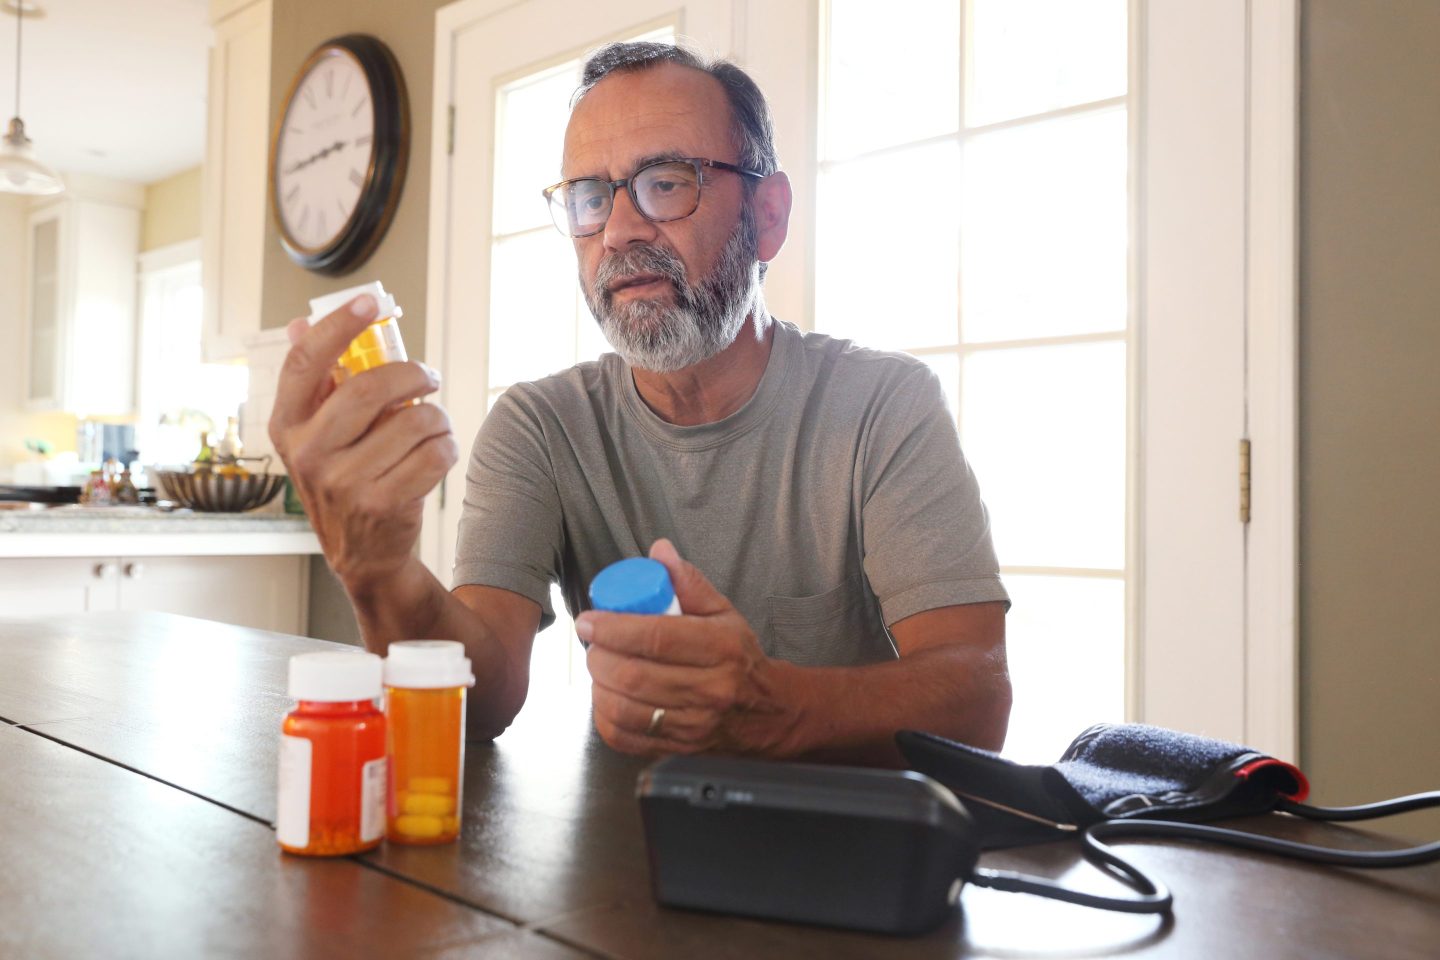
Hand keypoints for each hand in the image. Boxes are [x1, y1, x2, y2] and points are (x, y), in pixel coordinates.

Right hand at [268, 294, 456, 591]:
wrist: (362, 554)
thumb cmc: (345, 479)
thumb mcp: (318, 435)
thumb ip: (317, 383)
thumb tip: (302, 323)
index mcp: (288, 426)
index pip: (305, 362)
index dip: (338, 326)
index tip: (370, 303)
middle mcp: (308, 454)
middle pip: (370, 387)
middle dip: (413, 373)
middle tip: (428, 376)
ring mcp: (343, 482)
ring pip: (413, 420)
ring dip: (436, 417)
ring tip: (432, 425)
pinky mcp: (382, 504)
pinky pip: (434, 453)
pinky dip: (446, 446)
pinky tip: (437, 451)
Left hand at [577, 539, 795, 756]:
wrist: (767, 712)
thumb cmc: (739, 656)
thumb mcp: (723, 613)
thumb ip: (689, 582)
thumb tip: (659, 551)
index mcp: (721, 648)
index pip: (657, 638)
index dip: (614, 629)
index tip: (589, 621)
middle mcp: (710, 689)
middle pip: (634, 676)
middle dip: (600, 657)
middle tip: (593, 643)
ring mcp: (694, 725)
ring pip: (625, 709)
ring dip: (599, 685)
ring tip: (601, 667)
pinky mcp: (679, 749)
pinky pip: (625, 737)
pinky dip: (604, 715)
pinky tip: (608, 696)